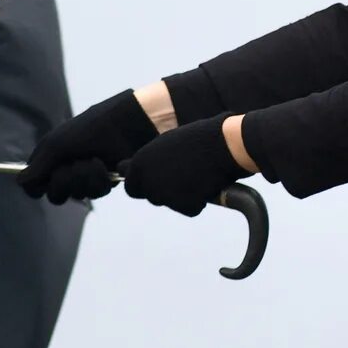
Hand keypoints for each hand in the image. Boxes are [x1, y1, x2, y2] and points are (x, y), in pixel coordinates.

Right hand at [19, 89, 158, 203]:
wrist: (127, 126)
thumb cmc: (90, 128)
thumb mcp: (59, 143)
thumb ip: (39, 165)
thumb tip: (18, 182)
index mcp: (50, 156)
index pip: (34, 184)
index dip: (37, 187)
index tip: (44, 182)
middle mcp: (65, 168)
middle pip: (55, 194)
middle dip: (64, 181)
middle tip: (73, 166)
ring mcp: (85, 176)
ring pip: (76, 195)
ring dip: (85, 178)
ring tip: (94, 161)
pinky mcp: (104, 181)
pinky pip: (96, 193)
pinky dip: (100, 179)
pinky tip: (106, 165)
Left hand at [120, 114, 247, 216]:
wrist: (223, 144)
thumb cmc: (197, 139)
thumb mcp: (164, 144)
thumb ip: (148, 161)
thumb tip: (124, 169)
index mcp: (139, 164)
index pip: (131, 187)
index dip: (144, 185)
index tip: (157, 182)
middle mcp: (148, 182)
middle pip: (151, 197)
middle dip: (164, 192)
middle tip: (183, 178)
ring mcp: (165, 196)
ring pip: (171, 203)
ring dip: (182, 194)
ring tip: (197, 174)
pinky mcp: (183, 206)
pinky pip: (189, 208)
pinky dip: (198, 201)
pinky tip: (206, 184)